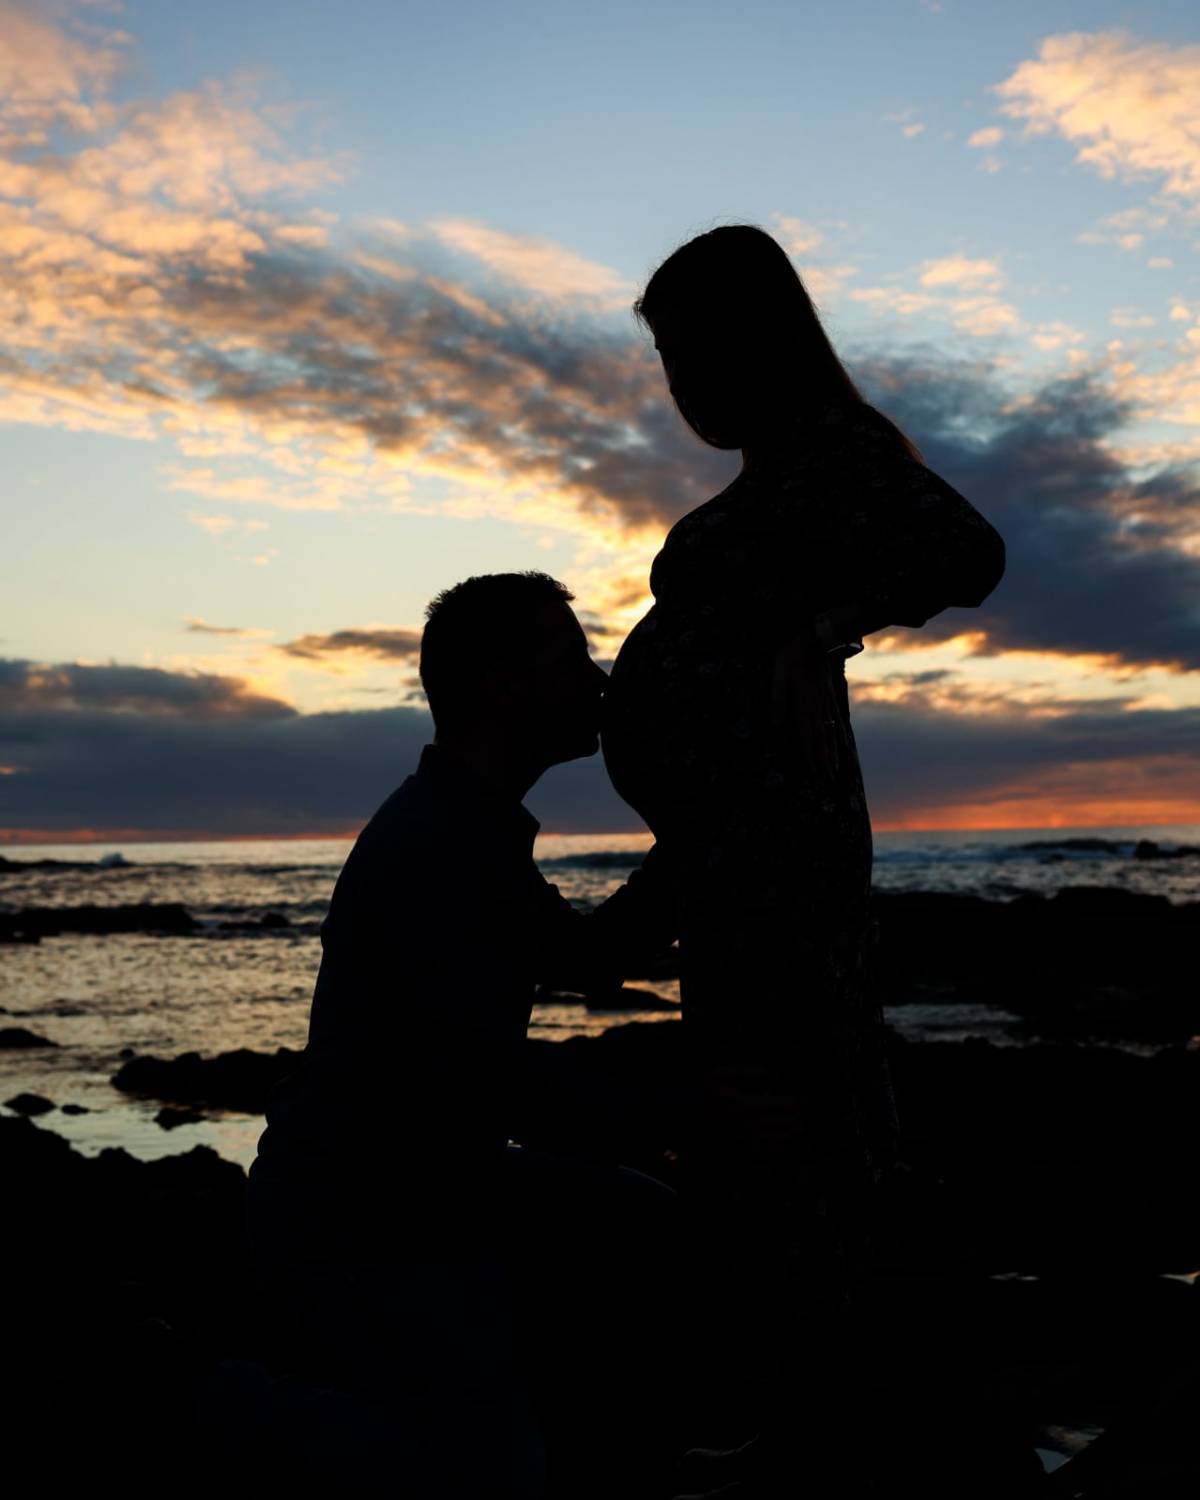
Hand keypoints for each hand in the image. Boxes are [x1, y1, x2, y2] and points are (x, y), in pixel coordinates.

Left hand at [769, 634, 847, 780]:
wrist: (816, 640)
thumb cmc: (792, 656)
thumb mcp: (779, 676)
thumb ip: (778, 701)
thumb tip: (775, 726)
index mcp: (803, 706)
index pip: (806, 738)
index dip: (810, 757)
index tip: (813, 774)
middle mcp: (817, 708)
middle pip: (820, 740)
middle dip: (823, 761)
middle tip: (827, 779)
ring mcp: (825, 703)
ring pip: (829, 732)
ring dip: (832, 751)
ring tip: (835, 767)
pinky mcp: (829, 695)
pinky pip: (835, 718)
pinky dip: (838, 732)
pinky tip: (840, 740)